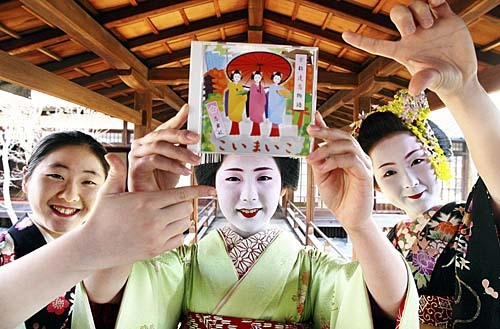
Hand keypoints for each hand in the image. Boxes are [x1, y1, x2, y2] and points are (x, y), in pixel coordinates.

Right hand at [79, 154, 215, 269]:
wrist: (93, 247)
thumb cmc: (102, 216)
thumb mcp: (109, 192)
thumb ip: (117, 172)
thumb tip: (112, 152)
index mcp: (145, 202)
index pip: (181, 194)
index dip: (199, 191)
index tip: (212, 190)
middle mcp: (154, 220)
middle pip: (185, 208)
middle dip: (183, 202)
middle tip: (172, 201)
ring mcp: (156, 237)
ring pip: (184, 223)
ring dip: (181, 217)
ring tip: (167, 214)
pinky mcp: (157, 250)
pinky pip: (179, 239)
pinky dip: (178, 233)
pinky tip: (165, 228)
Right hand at [128, 104, 200, 191]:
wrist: (154, 203)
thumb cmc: (163, 182)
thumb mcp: (178, 162)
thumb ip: (184, 149)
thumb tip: (196, 137)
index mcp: (153, 140)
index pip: (167, 126)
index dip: (178, 118)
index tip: (189, 110)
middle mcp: (143, 144)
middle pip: (162, 133)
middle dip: (181, 134)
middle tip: (196, 138)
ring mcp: (137, 154)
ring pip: (159, 146)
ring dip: (180, 153)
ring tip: (195, 160)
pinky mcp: (135, 167)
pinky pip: (154, 160)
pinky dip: (172, 165)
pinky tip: (184, 171)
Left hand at [306, 112, 373, 231]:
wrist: (348, 218)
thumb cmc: (338, 197)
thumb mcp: (321, 176)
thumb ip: (318, 161)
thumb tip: (311, 145)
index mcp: (347, 155)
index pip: (337, 136)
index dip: (325, 127)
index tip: (312, 121)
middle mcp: (357, 157)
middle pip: (344, 136)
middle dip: (326, 132)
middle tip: (311, 131)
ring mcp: (363, 164)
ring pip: (348, 146)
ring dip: (327, 149)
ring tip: (313, 157)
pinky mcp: (365, 175)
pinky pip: (351, 160)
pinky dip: (335, 161)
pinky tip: (324, 167)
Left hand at [342, 0, 476, 95]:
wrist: (462, 76)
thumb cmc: (442, 81)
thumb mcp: (433, 80)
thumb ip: (423, 81)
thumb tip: (414, 90)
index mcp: (403, 51)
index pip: (377, 44)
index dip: (361, 41)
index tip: (344, 36)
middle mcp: (412, 36)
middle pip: (398, 14)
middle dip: (402, 17)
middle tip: (413, 30)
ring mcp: (428, 25)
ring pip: (415, 6)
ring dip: (420, 10)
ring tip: (429, 25)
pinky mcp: (445, 18)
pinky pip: (435, 2)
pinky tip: (437, 2)